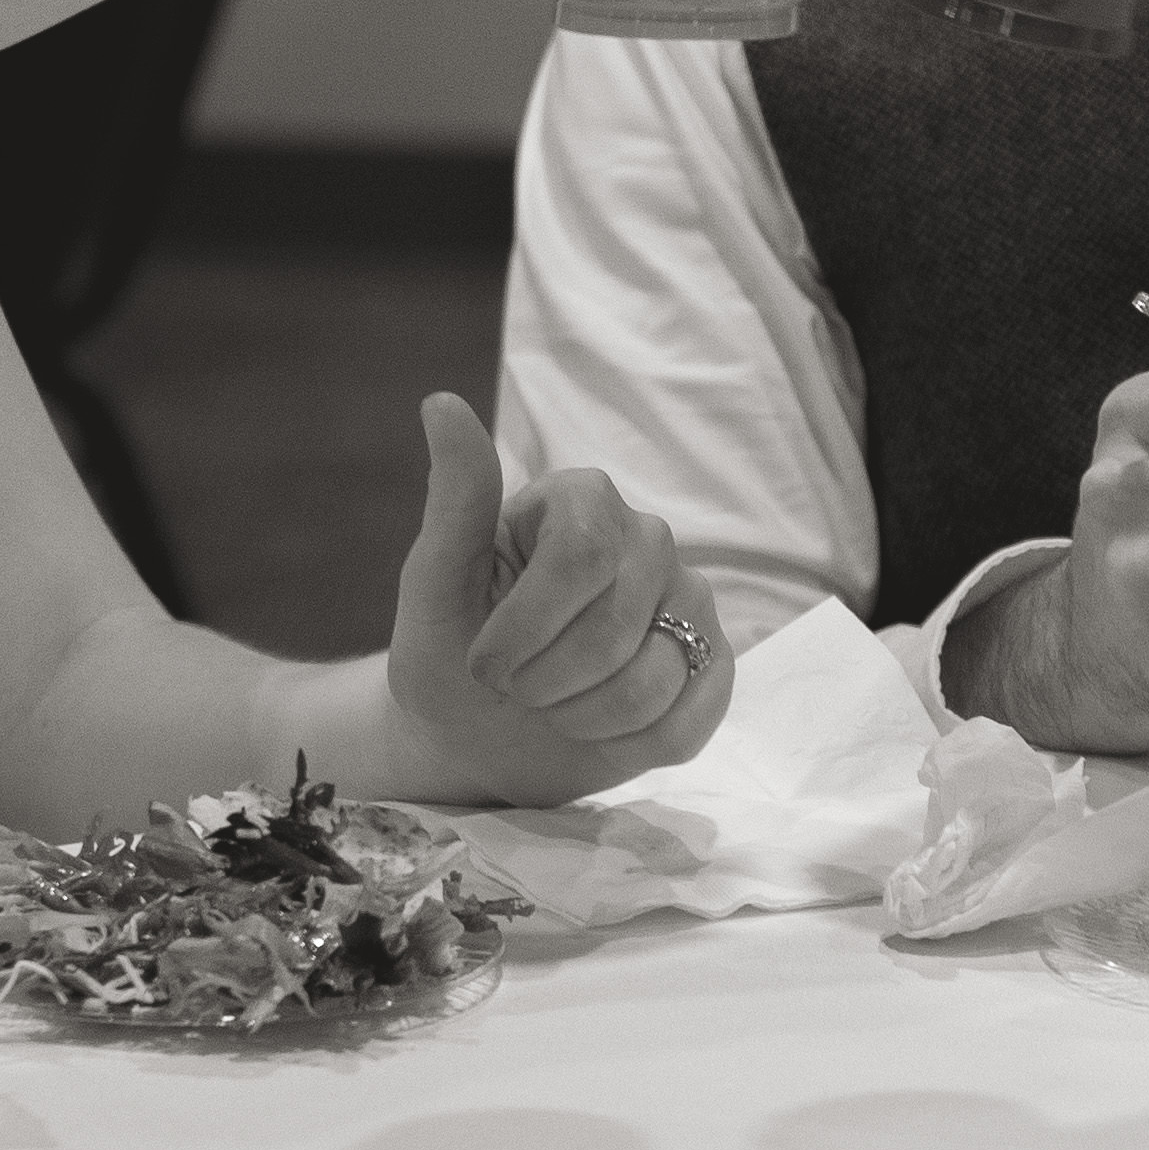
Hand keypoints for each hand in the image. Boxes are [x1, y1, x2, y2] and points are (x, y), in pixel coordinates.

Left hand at [373, 392, 737, 802]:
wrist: (475, 734)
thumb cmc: (450, 650)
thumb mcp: (434, 583)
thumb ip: (455, 499)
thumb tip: (442, 403)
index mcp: (583, 498)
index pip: (582, 556)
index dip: (527, 628)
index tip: (483, 661)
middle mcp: (646, 538)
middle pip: (614, 625)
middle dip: (544, 682)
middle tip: (515, 687)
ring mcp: (689, 602)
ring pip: (652, 680)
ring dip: (580, 718)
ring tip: (555, 704)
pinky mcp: (713, 667)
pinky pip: (687, 722)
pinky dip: (627, 745)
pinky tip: (597, 728)